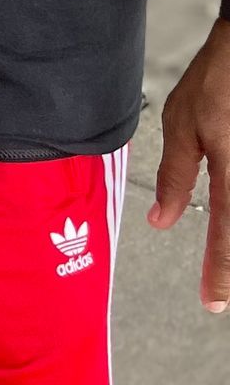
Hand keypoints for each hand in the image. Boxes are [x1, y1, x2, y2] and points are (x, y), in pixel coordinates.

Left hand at [150, 16, 229, 309]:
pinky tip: (224, 223)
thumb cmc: (218, 80)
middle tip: (219, 290)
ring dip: (229, 238)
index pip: (227, 239)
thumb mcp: (184, 124)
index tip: (212, 304)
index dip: (218, 276)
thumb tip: (161, 221)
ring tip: (220, 261)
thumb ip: (176, 177)